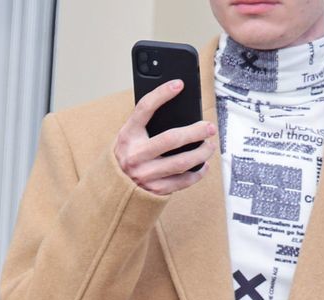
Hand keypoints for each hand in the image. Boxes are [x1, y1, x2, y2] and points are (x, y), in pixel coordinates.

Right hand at [115, 81, 217, 196]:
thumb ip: (146, 122)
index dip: (161, 94)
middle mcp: (135, 156)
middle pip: (170, 139)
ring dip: (201, 153)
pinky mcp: (154, 190)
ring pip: (181, 163)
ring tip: (210, 146)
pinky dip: (197, 173)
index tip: (179, 85)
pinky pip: (181, 182)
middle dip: (195, 132)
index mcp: (128, 137)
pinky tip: (203, 165)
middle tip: (209, 127)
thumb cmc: (128, 155)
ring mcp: (145, 175)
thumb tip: (176, 103)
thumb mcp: (130, 136)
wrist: (114, 188)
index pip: (144, 109)